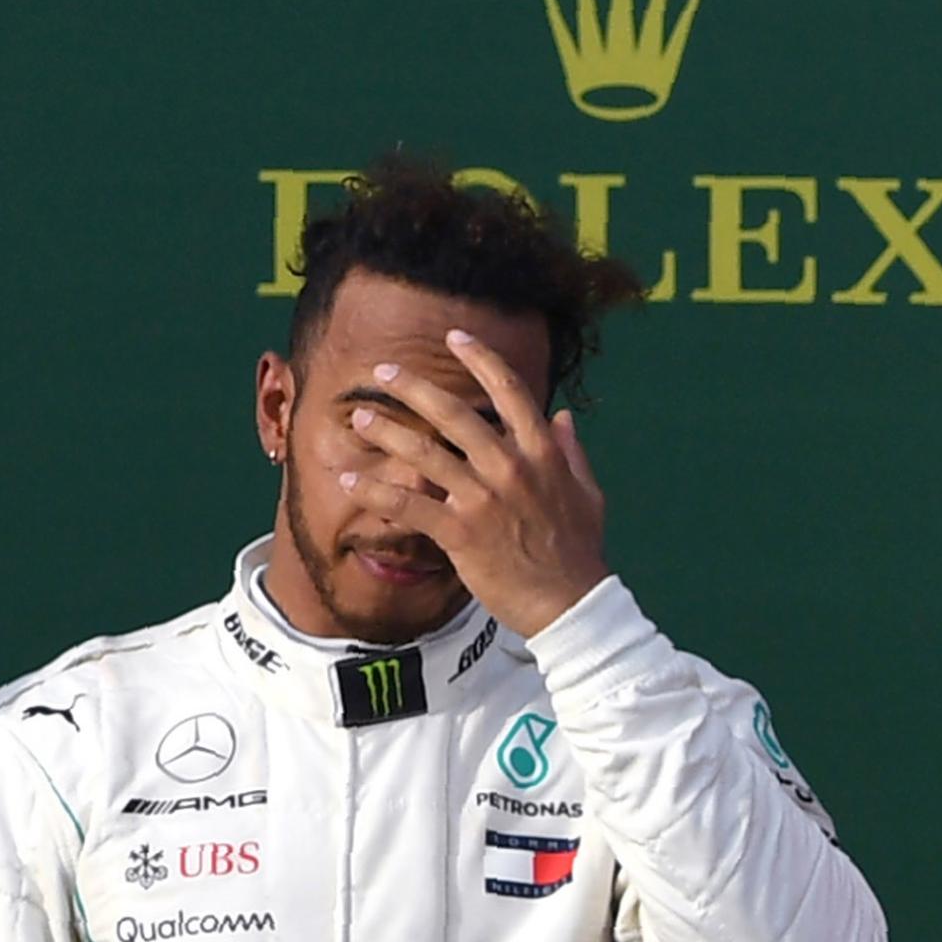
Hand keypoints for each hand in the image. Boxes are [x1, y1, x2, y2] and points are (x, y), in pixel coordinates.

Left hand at [340, 330, 611, 636]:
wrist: (570, 603)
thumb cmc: (580, 551)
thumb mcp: (589, 494)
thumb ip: (572, 452)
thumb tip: (564, 418)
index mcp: (543, 453)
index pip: (510, 392)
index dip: (480, 359)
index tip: (455, 339)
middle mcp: (511, 468)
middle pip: (454, 414)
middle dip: (413, 387)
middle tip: (383, 372)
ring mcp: (484, 499)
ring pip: (424, 454)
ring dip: (387, 432)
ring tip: (360, 419)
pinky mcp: (461, 532)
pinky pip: (409, 505)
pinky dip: (377, 492)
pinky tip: (352, 480)